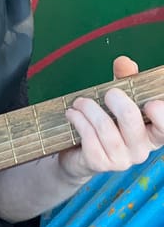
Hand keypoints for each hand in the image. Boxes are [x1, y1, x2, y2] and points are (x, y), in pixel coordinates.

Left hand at [59, 56, 163, 183]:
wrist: (79, 157)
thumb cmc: (106, 125)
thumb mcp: (119, 102)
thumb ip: (126, 80)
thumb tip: (124, 62)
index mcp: (153, 134)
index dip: (161, 115)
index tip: (150, 103)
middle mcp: (141, 150)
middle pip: (131, 119)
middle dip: (117, 100)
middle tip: (108, 93)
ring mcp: (121, 160)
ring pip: (106, 127)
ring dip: (90, 109)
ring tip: (80, 102)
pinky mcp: (99, 164)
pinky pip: (89, 137)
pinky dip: (79, 121)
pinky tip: (72, 114)